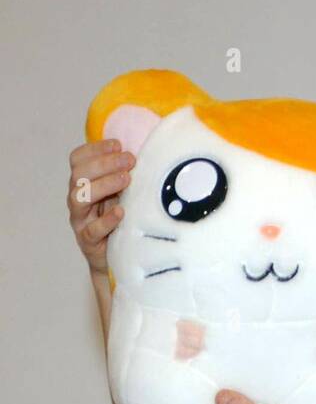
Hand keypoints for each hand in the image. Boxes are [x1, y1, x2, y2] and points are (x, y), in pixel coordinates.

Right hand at [67, 138, 135, 273]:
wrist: (116, 259)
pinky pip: (92, 230)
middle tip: (130, 160)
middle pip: (79, 175)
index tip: (118, 145)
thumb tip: (150, 151)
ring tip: (126, 180)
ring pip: (80, 197)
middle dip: (104, 163)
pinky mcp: (88, 242)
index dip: (95, 149)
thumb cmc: (121, 220)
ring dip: (104, 185)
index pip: (78, 159)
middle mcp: (77, 199)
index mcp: (83, 183)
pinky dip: (106, 220)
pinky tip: (120, 212)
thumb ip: (126, 175)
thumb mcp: (123, 194)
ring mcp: (80, 220)